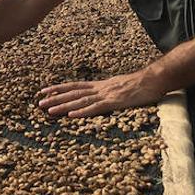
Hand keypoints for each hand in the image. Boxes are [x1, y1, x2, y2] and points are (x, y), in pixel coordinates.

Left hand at [35, 70, 165, 117]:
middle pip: (73, 93)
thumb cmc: (141, 84)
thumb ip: (110, 91)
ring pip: (80, 101)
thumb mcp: (120, 86)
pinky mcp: (115, 103)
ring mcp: (107, 95)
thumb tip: (101, 96)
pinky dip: (82, 111)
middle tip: (39, 103)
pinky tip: (71, 115)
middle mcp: (100, 89)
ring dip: (63, 106)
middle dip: (55, 98)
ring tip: (48, 110)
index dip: (59, 88)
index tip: (45, 91)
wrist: (154, 79)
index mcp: (101, 86)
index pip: (75, 86)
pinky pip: (96, 108)